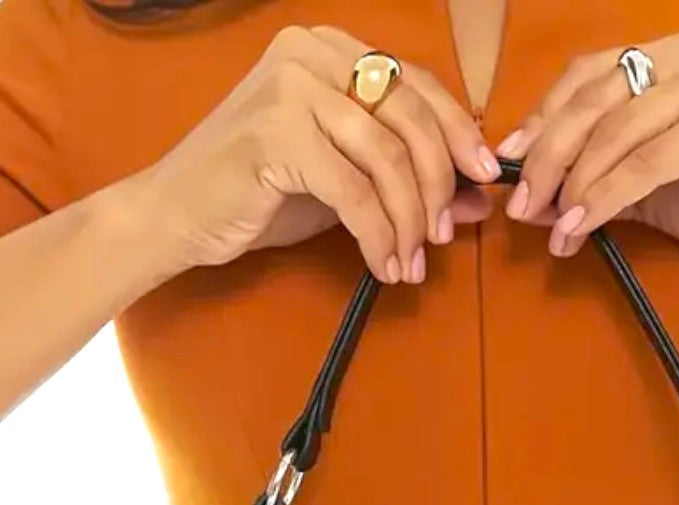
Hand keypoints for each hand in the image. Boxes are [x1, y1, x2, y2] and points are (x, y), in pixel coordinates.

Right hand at [121, 26, 498, 281]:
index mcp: (329, 47)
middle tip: (445, 236)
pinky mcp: (277, 133)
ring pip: (387, 157)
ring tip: (411, 261)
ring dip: (409, 219)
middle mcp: (312, 52)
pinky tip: (384, 265)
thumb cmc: (258, 194)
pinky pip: (355, 192)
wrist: (177, 214)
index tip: (482, 178)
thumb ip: (406, 180)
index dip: (457, 132)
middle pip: (410, 117)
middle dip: (437, 185)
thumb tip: (477, 199)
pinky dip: (378, 236)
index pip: (415, 84)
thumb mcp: (345, 181)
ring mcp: (291, 87)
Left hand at [496, 28, 678, 281]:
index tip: (509, 161)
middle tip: (520, 204)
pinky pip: (643, 164)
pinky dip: (603, 199)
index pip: (592, 75)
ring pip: (613, 131)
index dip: (543, 117)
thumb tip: (537, 196)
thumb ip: (605, 180)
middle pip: (594, 98)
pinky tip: (580, 229)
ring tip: (551, 229)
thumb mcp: (661, 187)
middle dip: (546, 155)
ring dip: (571, 185)